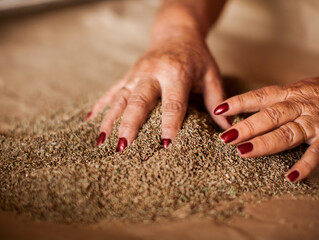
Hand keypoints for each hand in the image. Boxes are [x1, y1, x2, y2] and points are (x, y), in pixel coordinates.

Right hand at [86, 34, 230, 150]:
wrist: (177, 31)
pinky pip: (112, 91)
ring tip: (103, 142)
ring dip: (110, 120)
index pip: (173, 103)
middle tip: (124, 147)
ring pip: (120, 98)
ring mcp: (137, 74)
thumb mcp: (211, 75)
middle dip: (130, 125)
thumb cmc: (197, 56)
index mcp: (176, 73)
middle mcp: (152, 73)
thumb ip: (217, 101)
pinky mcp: (128, 75)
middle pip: (139, 101)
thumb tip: (228, 129)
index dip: (169, 124)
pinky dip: (101, 106)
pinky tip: (90, 121)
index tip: (165, 145)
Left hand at [214, 72, 318, 182]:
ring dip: (265, 143)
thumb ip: (270, 102)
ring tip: (244, 152)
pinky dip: (305, 165)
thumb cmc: (315, 93)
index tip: (219, 109)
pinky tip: (291, 177)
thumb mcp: (292, 91)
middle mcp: (299, 106)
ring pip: (288, 133)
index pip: (259, 97)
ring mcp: (314, 121)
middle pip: (270, 116)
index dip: (238, 102)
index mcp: (287, 94)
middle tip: (226, 138)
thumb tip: (237, 114)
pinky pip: (317, 152)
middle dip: (247, 127)